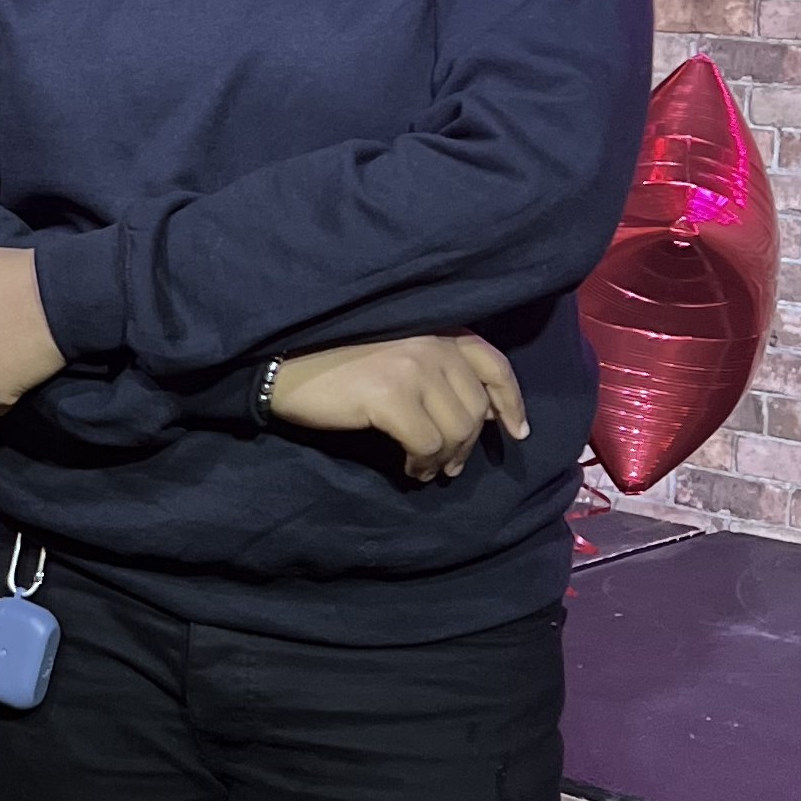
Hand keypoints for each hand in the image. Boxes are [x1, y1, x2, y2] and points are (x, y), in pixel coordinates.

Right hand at [265, 335, 528, 485]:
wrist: (284, 367)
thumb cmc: (336, 365)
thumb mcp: (395, 357)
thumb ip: (435, 373)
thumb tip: (476, 418)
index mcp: (435, 330)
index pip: (493, 364)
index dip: (511, 401)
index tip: (516, 432)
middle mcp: (431, 343)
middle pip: (475, 406)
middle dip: (468, 443)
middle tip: (450, 467)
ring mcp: (412, 367)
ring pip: (457, 430)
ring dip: (446, 458)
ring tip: (427, 470)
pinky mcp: (391, 395)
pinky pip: (428, 444)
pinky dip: (424, 463)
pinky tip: (409, 468)